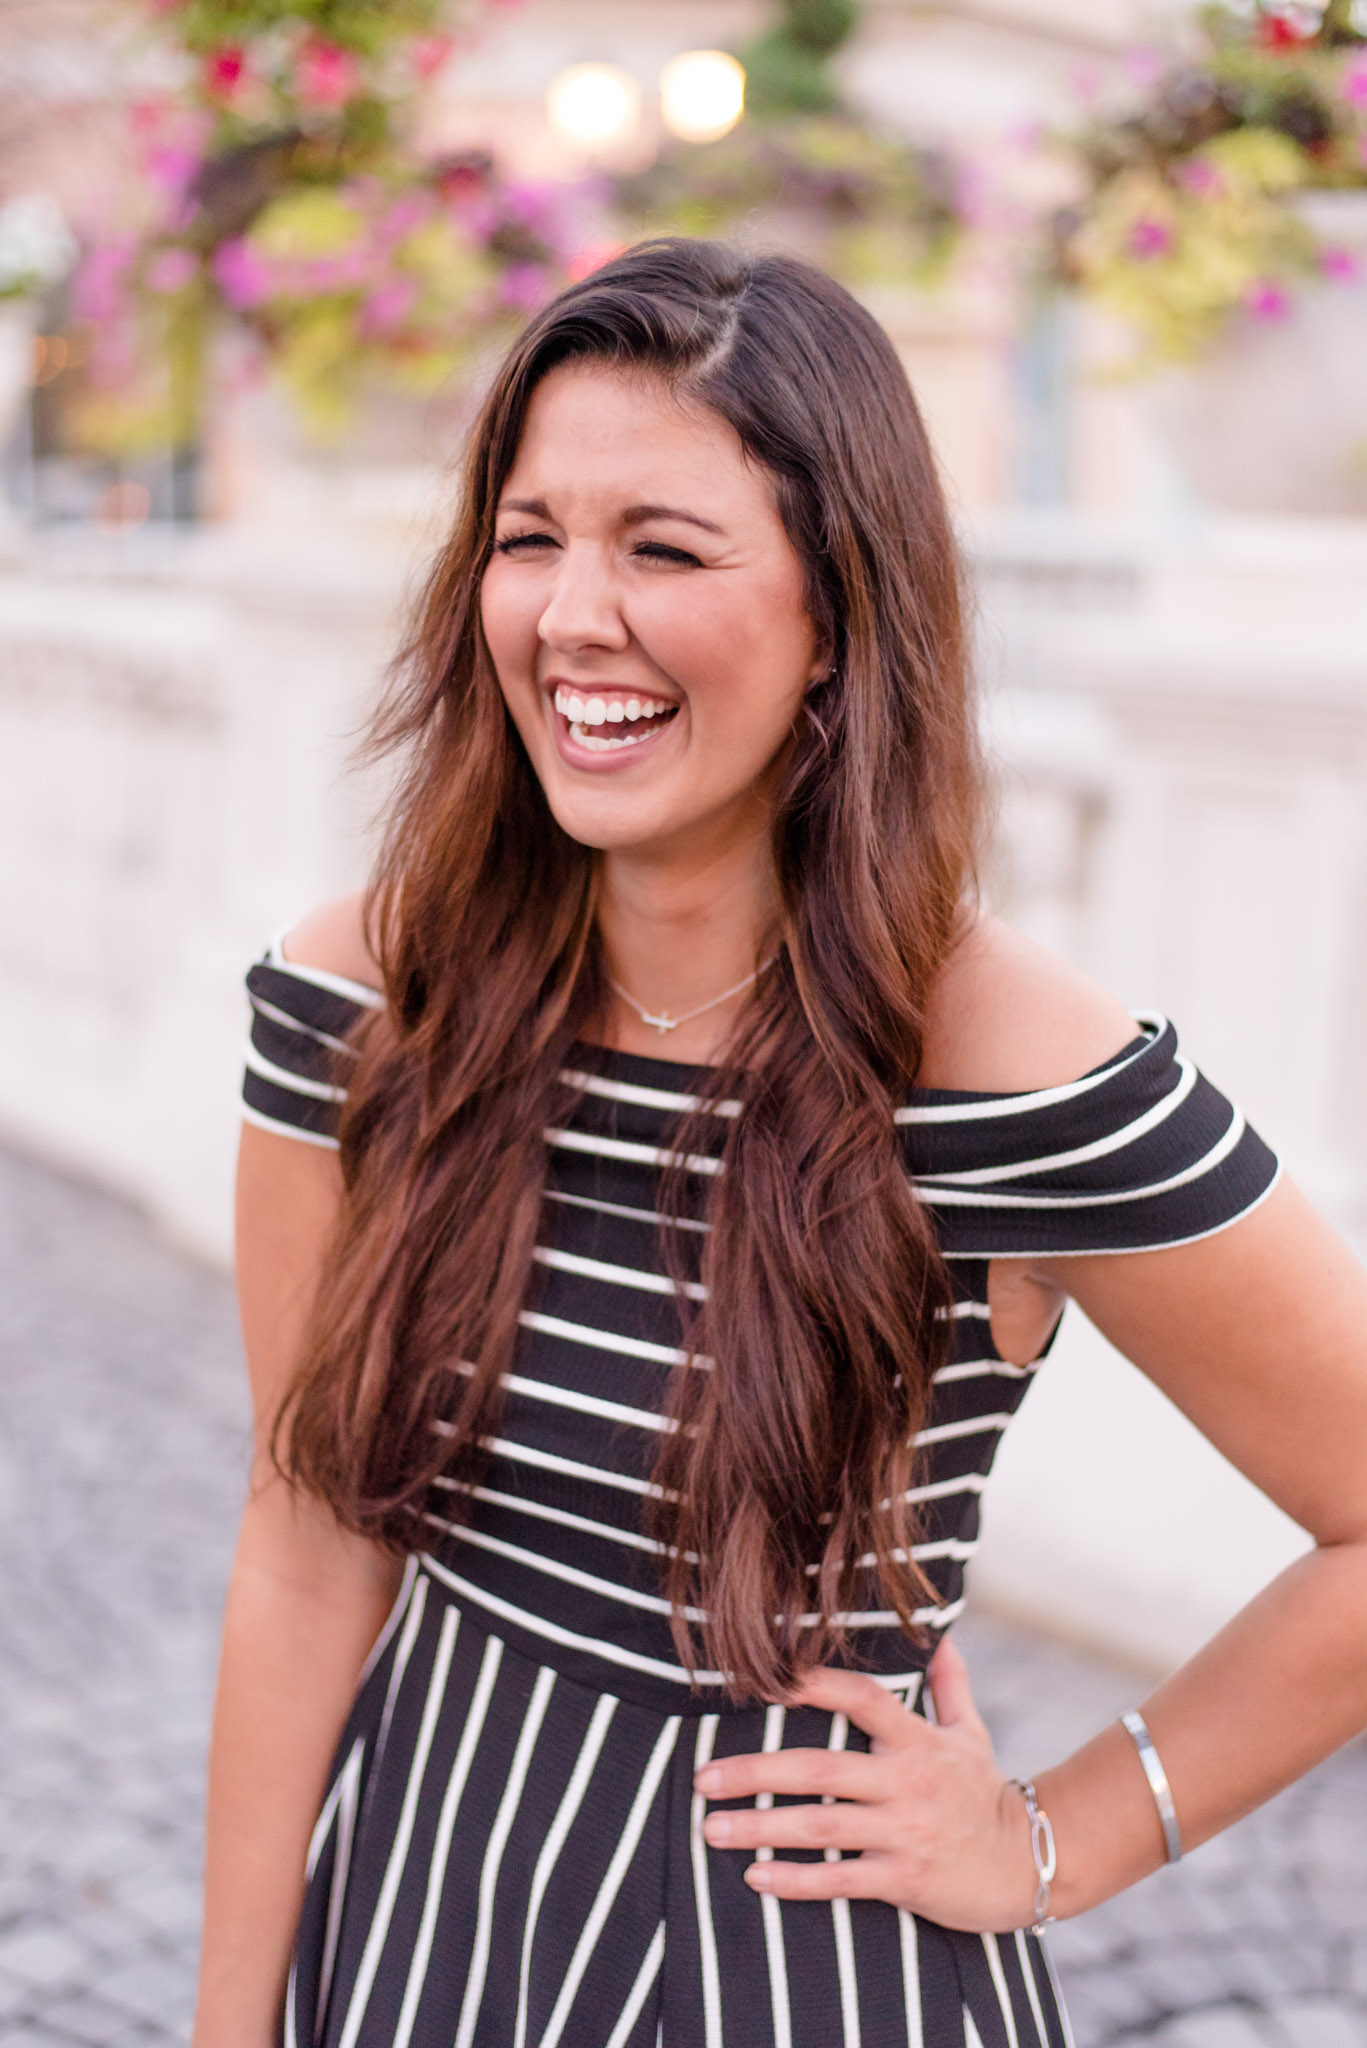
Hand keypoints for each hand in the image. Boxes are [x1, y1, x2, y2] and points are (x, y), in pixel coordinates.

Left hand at [693, 1638, 1038, 1932]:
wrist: (1031, 1864)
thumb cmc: (986, 1794)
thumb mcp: (971, 1734)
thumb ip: (948, 1685)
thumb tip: (941, 1636)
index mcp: (917, 1740)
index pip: (861, 1698)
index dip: (813, 1685)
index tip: (763, 1681)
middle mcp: (907, 1781)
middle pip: (819, 1769)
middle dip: (754, 1772)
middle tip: (702, 1777)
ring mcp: (905, 1832)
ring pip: (819, 1826)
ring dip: (760, 1828)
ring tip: (711, 1828)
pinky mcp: (905, 1880)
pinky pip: (840, 1881)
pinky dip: (795, 1881)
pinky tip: (755, 1877)